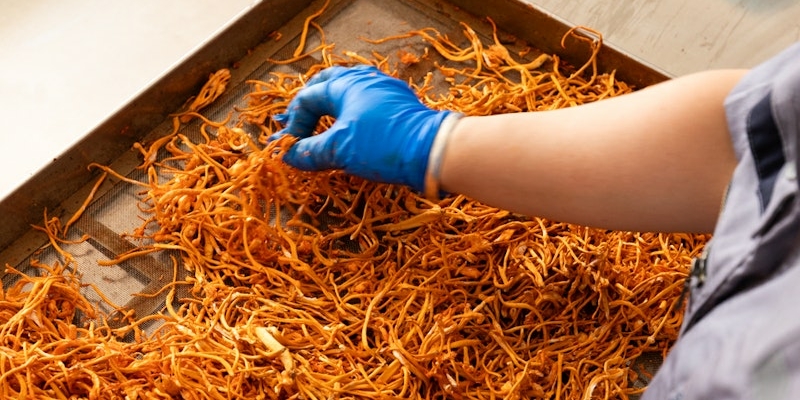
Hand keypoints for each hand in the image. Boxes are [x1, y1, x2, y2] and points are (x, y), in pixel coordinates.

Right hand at [270, 65, 456, 192]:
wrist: (432, 149)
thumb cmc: (381, 144)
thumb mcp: (338, 150)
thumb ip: (309, 152)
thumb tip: (287, 155)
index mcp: (344, 84)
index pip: (307, 98)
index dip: (293, 123)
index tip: (289, 147)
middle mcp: (364, 79)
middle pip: (327, 84)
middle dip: (310, 104)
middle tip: (300, 123)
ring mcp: (385, 88)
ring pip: (350, 90)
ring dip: (332, 106)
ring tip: (324, 124)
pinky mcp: (400, 103)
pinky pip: (368, 101)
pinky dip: (353, 113)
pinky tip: (354, 129)